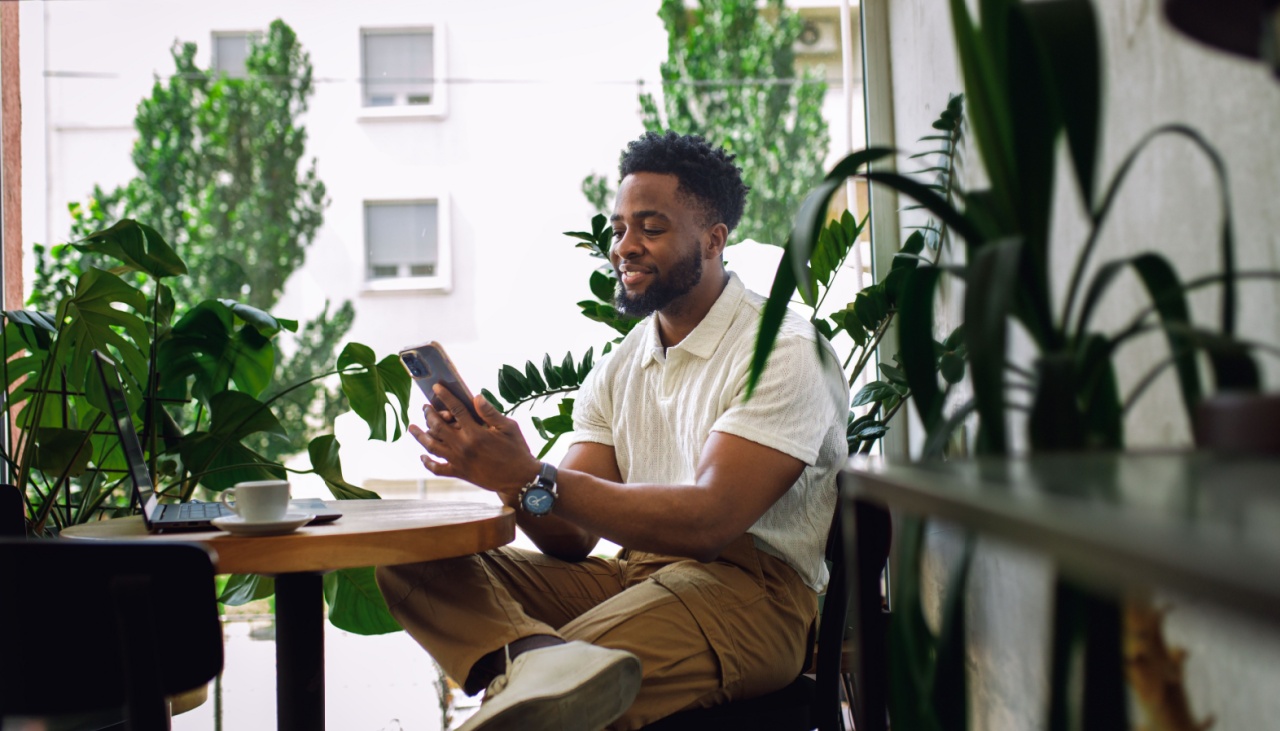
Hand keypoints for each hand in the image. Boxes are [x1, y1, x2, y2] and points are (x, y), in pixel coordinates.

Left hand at [410, 384, 541, 499]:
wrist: (519, 479)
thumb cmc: (517, 450)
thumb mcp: (509, 427)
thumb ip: (490, 412)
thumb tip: (475, 397)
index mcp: (476, 433)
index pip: (456, 409)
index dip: (445, 397)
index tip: (437, 388)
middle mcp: (463, 446)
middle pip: (438, 426)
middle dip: (429, 414)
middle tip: (426, 407)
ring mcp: (459, 461)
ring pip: (432, 446)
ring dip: (420, 436)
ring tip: (412, 428)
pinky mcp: (459, 473)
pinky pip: (438, 468)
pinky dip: (428, 463)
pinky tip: (423, 456)